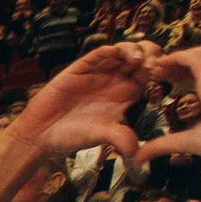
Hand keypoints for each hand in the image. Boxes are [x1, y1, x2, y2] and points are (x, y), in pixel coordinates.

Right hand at [10, 42, 160, 156]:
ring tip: (134, 58)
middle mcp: (113, 81)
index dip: (156, 68)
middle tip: (150, 59)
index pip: (148, 75)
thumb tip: (135, 151)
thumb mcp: (100, 136)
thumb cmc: (71, 136)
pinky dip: (106, 51)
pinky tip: (113, 52)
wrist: (41, 134)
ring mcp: (97, 74)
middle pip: (139, 58)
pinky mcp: (78, 70)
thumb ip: (118, 137)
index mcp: (125, 95)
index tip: (159, 70)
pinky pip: (95, 56)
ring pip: (120, 52)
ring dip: (130, 50)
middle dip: (148, 53)